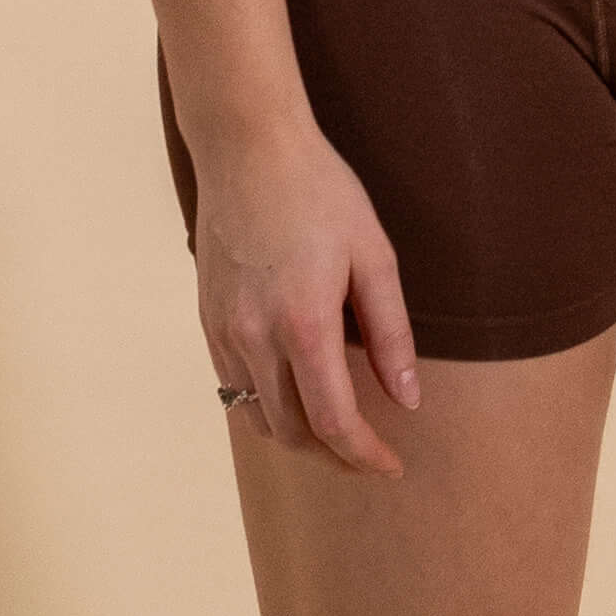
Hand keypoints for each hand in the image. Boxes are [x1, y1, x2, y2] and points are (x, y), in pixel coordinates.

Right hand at [194, 112, 422, 475]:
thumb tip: (407, 397)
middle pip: (293, 433)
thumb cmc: (319, 192)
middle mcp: (255, 337)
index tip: (392, 466)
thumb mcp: (374, 256)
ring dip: (299, 438)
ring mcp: (224, 331)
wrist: (247, 149)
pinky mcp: (208, 321)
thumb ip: (391, 334)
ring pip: (258, 418)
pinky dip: (267, 408)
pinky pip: (234, 387)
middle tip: (371, 455)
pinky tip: (295, 396)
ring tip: (337, 433)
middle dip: (335, 456)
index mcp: (303, 323)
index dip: (365, 455)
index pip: (333, 422)